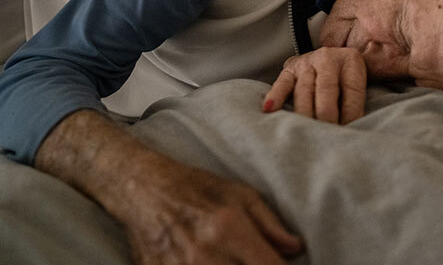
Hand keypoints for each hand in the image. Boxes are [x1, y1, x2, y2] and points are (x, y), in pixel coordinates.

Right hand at [36, 110, 302, 264]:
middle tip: (258, 259)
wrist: (143, 190)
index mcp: (229, 230)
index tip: (284, 264)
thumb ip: (271, 225)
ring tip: (232, 257)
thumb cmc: (197, 189)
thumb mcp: (241, 195)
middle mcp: (205, 255)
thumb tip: (296, 249)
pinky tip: (216, 260)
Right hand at [262, 47, 366, 123]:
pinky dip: (275, 97)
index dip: (350, 114)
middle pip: (327, 89)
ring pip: (304, 90)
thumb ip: (356, 102)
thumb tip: (353, 128)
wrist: (329, 57)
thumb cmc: (345, 78)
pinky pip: (282, 84)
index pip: (352, 90)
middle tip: (326, 137)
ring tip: (305, 133)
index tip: (346, 133)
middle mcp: (328, 58)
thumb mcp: (358, 81)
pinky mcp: (289, 69)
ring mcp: (307, 63)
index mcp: (351, 60)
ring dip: (304, 114)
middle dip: (326, 116)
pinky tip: (270, 109)